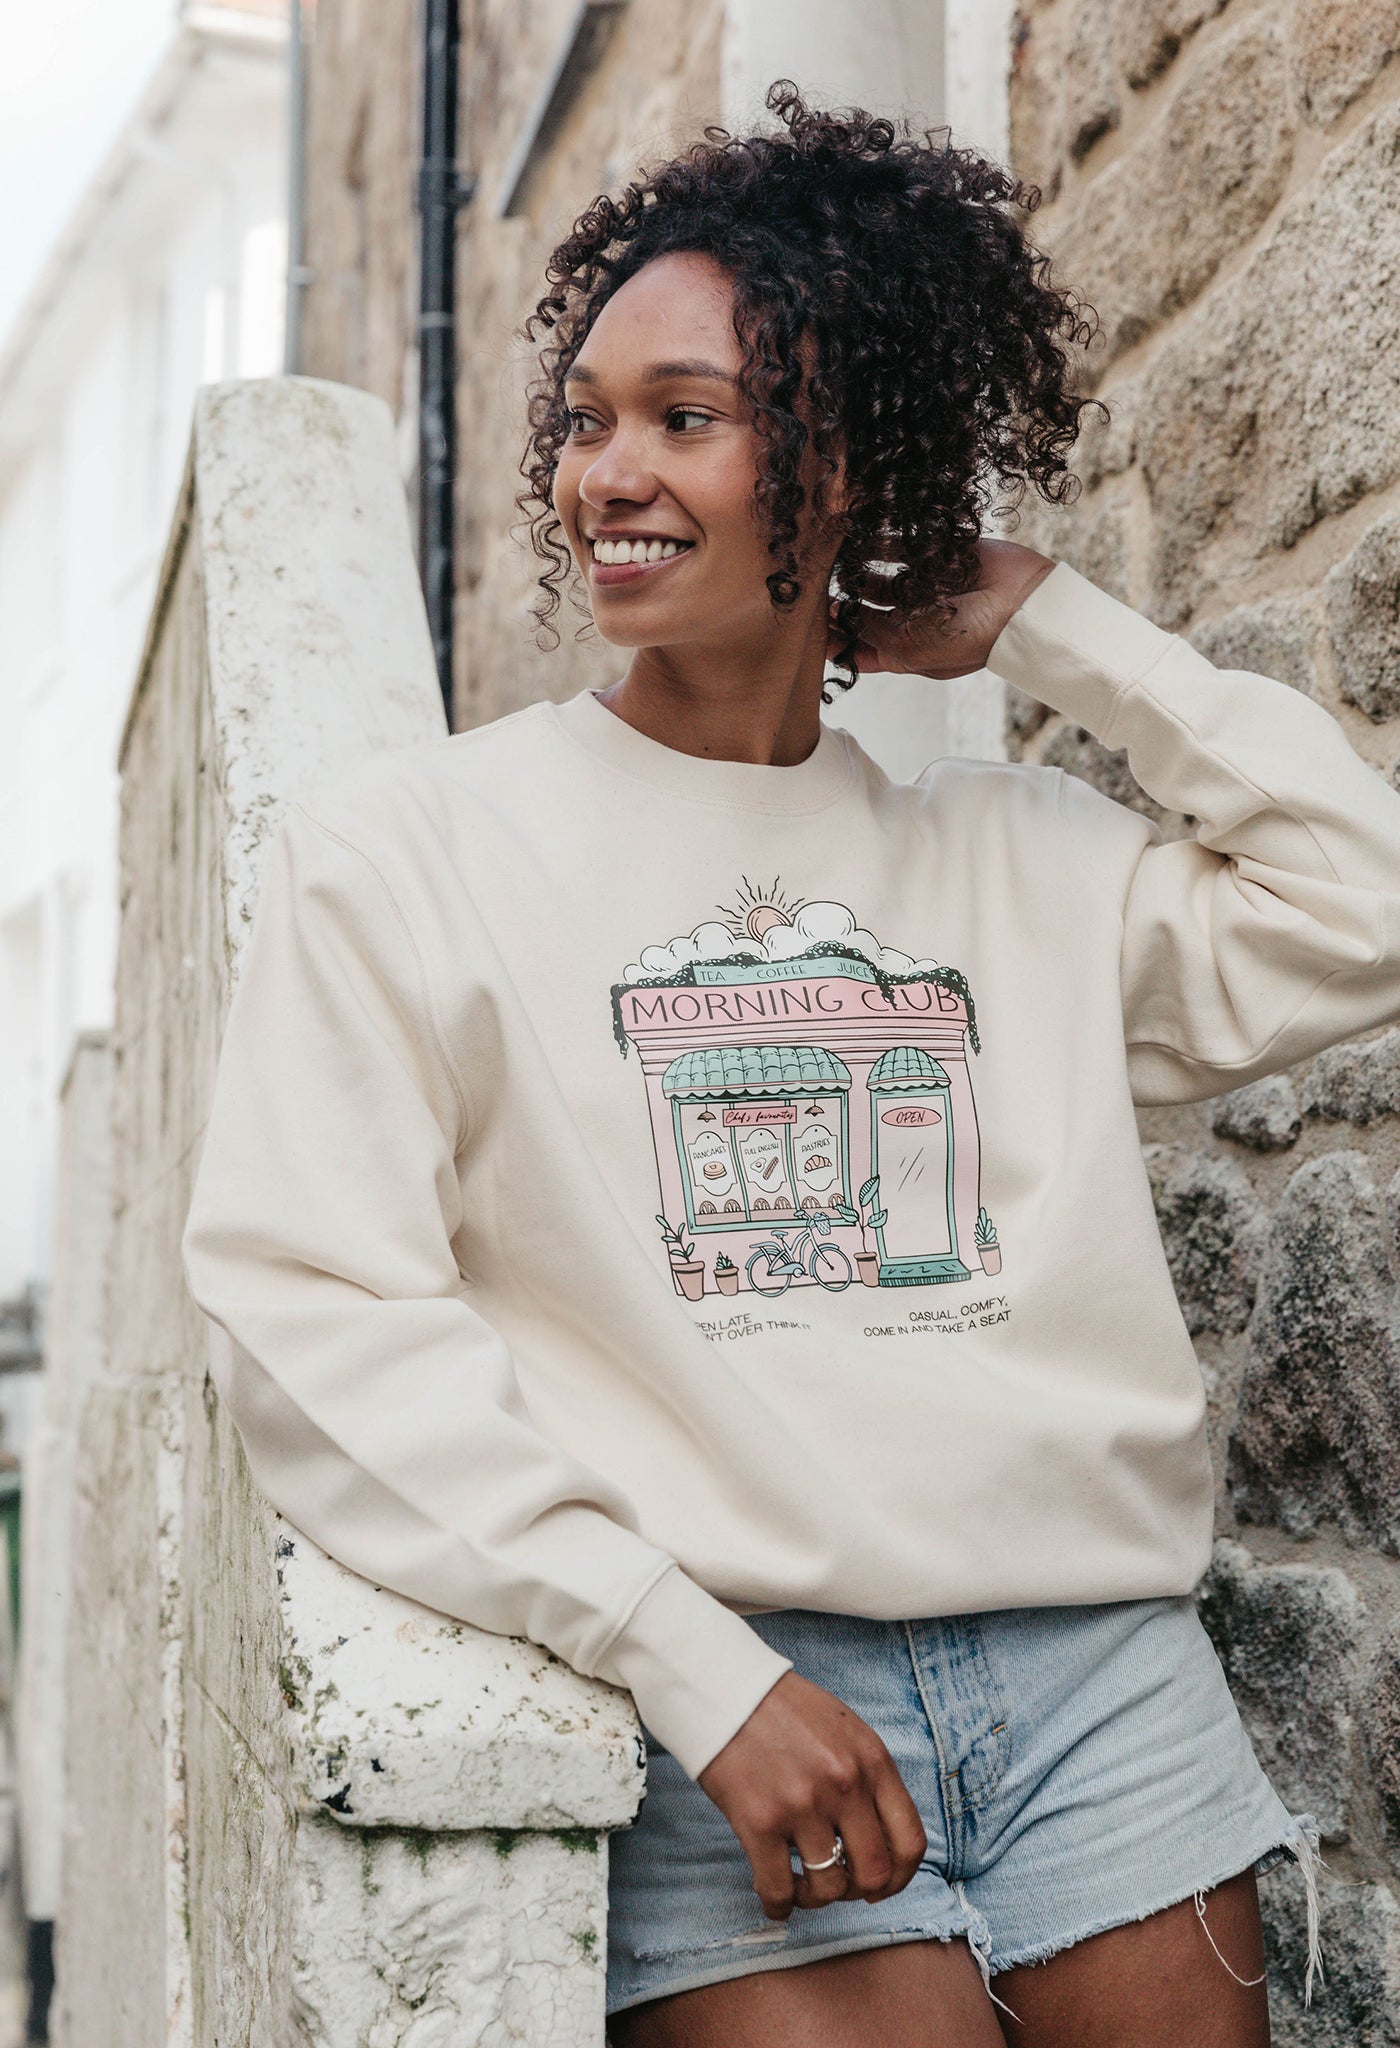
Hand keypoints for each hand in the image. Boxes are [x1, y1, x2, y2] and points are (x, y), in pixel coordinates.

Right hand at [697, 1670, 926, 1920]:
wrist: (727, 1690)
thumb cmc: (785, 1711)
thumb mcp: (846, 1730)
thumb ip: (868, 1778)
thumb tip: (879, 1840)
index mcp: (872, 1761)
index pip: (909, 1842)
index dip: (899, 1877)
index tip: (881, 1885)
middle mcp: (844, 1784)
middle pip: (873, 1874)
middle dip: (857, 1891)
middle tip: (837, 1884)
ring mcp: (802, 1805)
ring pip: (829, 1889)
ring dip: (816, 1897)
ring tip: (801, 1882)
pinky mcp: (759, 1822)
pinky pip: (779, 1889)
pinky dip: (780, 1905)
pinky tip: (776, 1897)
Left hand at [828, 538, 1054, 680]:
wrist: (1022, 605)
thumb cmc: (971, 638)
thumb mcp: (909, 647)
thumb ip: (870, 634)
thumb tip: (835, 622)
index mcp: (903, 651)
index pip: (857, 648)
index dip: (832, 638)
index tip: (804, 625)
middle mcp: (910, 621)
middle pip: (862, 609)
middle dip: (837, 599)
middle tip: (809, 583)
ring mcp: (922, 588)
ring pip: (877, 577)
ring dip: (854, 568)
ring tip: (828, 556)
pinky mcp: (935, 557)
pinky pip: (899, 546)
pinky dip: (878, 540)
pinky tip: (854, 533)